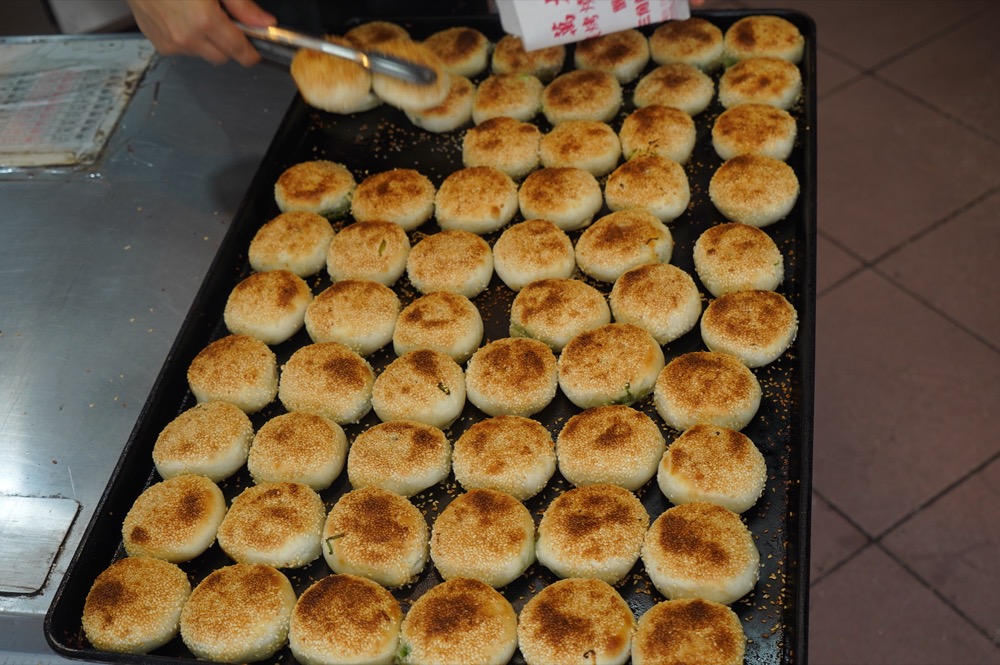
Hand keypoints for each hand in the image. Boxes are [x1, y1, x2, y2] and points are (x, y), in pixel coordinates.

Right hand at [126, 0, 275, 65]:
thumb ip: (242, 5)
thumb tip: (264, 22)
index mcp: (203, 21)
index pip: (238, 51)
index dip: (251, 53)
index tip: (255, 51)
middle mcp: (187, 37)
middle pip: (222, 57)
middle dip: (228, 44)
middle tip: (225, 22)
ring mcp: (171, 43)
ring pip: (202, 54)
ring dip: (207, 41)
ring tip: (199, 14)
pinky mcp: (159, 44)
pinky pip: (184, 50)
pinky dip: (189, 39)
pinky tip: (183, 17)